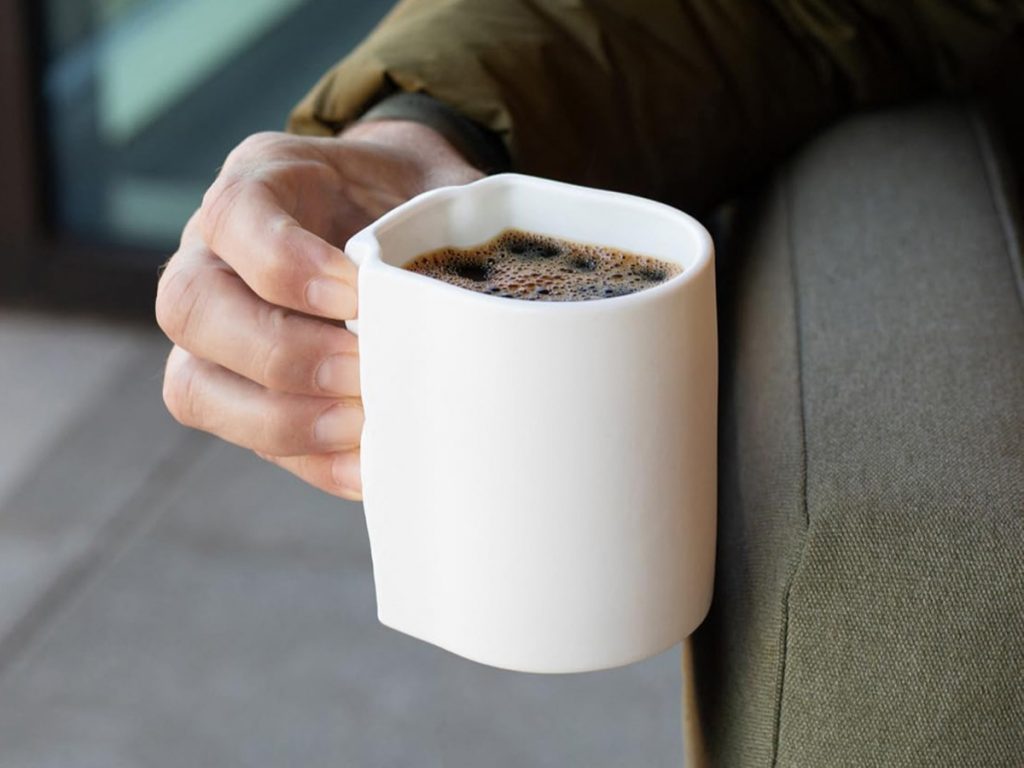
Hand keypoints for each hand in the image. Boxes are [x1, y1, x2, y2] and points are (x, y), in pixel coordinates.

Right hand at [156, 121, 483, 499]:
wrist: (394, 215)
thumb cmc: (411, 201)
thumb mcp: (431, 188)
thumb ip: (449, 227)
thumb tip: (499, 304)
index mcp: (258, 184)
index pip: (235, 218)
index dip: (289, 266)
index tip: (361, 294)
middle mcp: (213, 254)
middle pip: (189, 306)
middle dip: (282, 351)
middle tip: (363, 371)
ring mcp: (216, 329)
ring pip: (193, 385)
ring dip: (282, 419)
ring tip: (363, 427)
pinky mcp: (242, 390)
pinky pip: (243, 437)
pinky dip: (309, 459)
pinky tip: (366, 465)